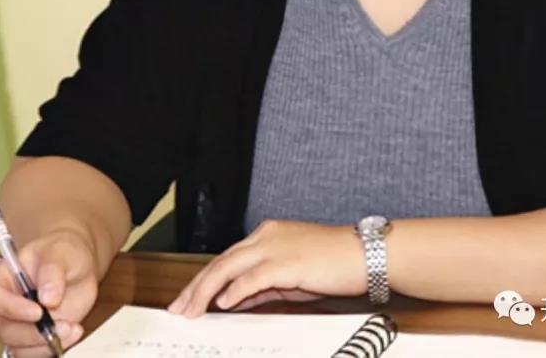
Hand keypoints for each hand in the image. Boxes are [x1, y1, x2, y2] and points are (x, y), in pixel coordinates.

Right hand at [0, 228, 98, 355]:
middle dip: (34, 333)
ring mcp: (19, 325)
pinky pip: (35, 353)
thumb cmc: (62, 252)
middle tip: (62, 325)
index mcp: (2, 279)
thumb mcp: (60, 252)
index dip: (12, 309)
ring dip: (45, 345)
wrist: (77, 265)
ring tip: (72, 329)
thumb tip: (48, 297)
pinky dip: (53, 349)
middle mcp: (6, 306)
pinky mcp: (34, 338)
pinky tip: (72, 333)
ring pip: (19, 348)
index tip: (38, 311)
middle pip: (6, 330)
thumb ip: (53, 271)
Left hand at [166, 219, 366, 316]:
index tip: (189, 298)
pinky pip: (254, 276)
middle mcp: (267, 236)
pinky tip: (223, 303)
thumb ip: (263, 284)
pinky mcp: (288, 261)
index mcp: (268, 235)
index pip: (227, 257)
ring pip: (230, 266)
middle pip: (221, 261)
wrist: (366, 254)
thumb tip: (238, 299)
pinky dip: (236, 289)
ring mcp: (277, 246)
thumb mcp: (292, 275)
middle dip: (196, 286)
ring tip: (192, 309)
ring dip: (207, 290)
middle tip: (179, 307)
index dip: (204, 279)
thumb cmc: (336, 263)